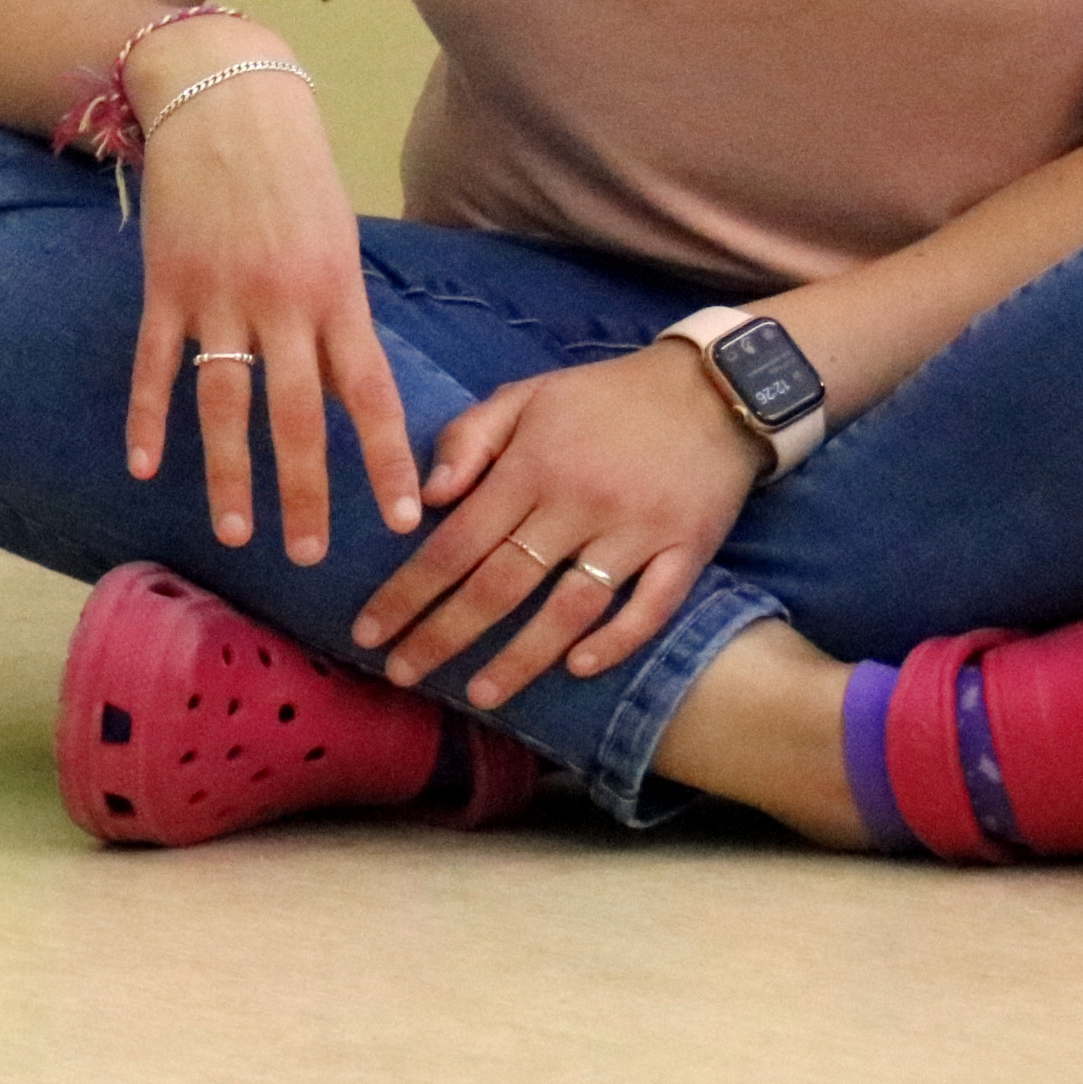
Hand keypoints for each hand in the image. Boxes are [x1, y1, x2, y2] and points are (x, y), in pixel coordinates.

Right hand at [123, 52, 423, 563]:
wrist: (225, 97)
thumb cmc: (291, 166)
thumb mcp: (335, 236)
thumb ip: (337, 310)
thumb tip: (348, 383)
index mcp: (336, 291)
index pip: (370, 392)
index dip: (385, 459)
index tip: (402, 519)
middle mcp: (283, 302)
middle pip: (299, 415)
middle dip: (308, 492)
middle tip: (309, 557)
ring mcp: (220, 295)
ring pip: (226, 403)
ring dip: (230, 474)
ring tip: (236, 531)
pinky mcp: (167, 284)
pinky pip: (157, 364)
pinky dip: (150, 418)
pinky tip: (146, 467)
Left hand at [350, 341, 764, 707]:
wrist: (714, 388)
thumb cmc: (604, 398)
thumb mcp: (525, 396)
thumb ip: (469, 439)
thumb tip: (426, 497)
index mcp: (531, 467)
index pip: (455, 543)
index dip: (408, 592)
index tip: (368, 632)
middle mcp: (578, 503)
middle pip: (501, 584)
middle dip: (444, 635)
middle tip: (402, 674)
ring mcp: (636, 530)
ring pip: (570, 607)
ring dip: (522, 657)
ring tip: (479, 695)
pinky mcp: (687, 548)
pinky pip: (652, 606)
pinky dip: (617, 640)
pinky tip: (579, 668)